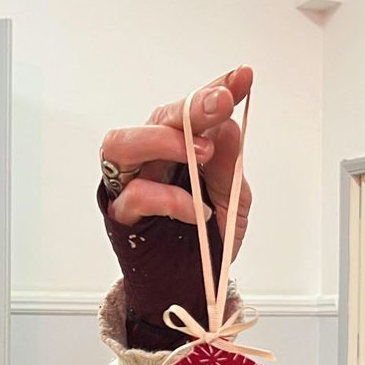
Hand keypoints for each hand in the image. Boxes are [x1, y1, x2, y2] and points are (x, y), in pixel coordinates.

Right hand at [102, 67, 253, 260]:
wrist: (195, 287)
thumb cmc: (209, 240)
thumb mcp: (233, 200)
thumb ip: (230, 164)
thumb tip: (228, 124)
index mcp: (181, 148)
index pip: (193, 110)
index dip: (215, 88)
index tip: (242, 78)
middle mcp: (151, 158)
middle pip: (157, 117)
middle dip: (191, 106)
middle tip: (221, 104)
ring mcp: (131, 183)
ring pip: (122, 142)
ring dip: (163, 141)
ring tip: (202, 153)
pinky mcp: (121, 215)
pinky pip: (134, 194)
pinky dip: (170, 198)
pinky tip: (196, 210)